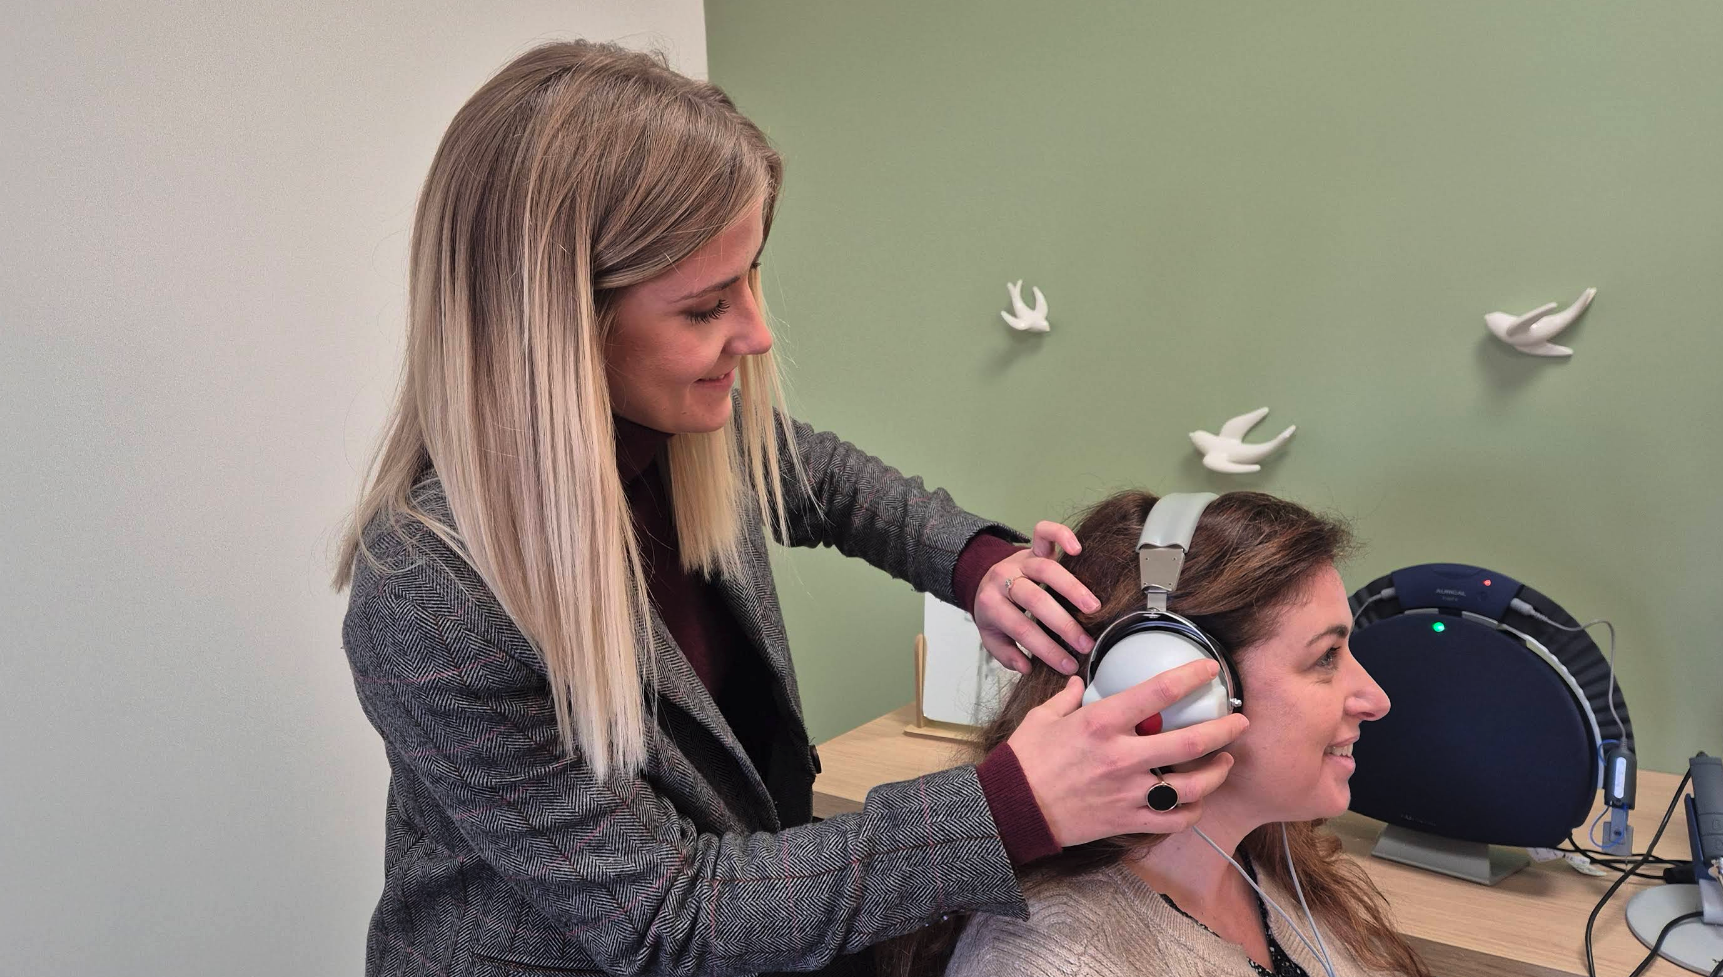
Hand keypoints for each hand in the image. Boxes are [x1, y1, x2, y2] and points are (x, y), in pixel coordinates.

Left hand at [974, 521, 1099, 675]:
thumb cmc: (995, 610)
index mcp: (991, 604)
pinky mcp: (1032, 547)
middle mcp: (1005, 579)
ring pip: (1045, 569)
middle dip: (1062, 624)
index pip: (1021, 628)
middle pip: (1034, 599)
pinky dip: (1060, 535)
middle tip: (1084, 643)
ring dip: (1072, 588)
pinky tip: (1077, 549)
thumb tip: (1027, 667)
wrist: (983, 579)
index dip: (1046, 649)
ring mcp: (1020, 561)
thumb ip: (1006, 654)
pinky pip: (1043, 532)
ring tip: (1093, 608)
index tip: (1068, 664)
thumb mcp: (991, 636)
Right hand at [1005, 659, 1248, 845]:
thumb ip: (1067, 698)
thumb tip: (1077, 682)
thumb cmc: (1025, 761)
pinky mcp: (1127, 820)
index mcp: (1102, 723)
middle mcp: (1121, 756)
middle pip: (1190, 742)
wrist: (1011, 809)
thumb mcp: (1043, 718)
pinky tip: (1197, 800)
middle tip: (1240, 722)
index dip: (1190, 677)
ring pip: (1191, 786)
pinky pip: (1173, 820)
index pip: (1158, 693)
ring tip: (1225, 762)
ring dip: (1216, 773)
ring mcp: (1128, 792)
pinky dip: (1191, 811)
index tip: (1208, 670)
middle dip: (1224, 730)